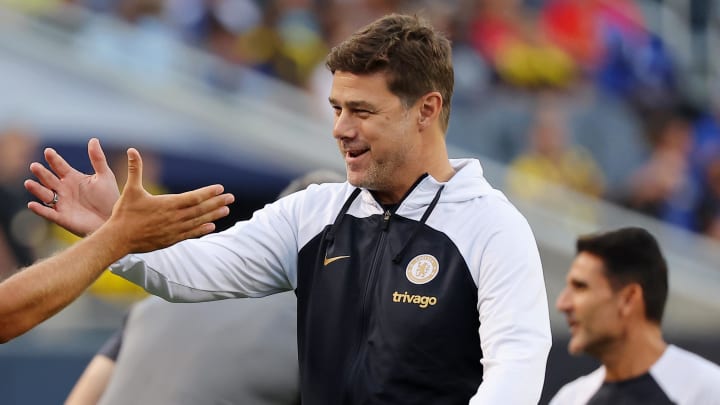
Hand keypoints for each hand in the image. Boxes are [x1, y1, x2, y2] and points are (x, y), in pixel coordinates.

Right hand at [25, 138, 119, 235]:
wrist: (113, 219)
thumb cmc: (109, 198)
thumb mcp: (105, 176)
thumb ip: (98, 159)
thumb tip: (93, 139)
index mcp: (72, 178)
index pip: (60, 166)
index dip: (54, 159)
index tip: (48, 151)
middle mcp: (63, 189)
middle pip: (49, 179)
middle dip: (42, 173)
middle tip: (35, 166)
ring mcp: (61, 203)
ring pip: (45, 194)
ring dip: (36, 189)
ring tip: (29, 183)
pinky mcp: (61, 217)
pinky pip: (48, 213)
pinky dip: (39, 209)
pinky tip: (32, 204)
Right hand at [105, 147, 234, 253]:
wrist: (118, 239)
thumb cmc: (124, 214)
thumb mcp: (130, 189)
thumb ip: (135, 169)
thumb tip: (132, 150)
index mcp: (167, 204)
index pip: (193, 197)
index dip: (208, 192)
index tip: (220, 188)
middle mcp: (174, 217)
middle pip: (201, 209)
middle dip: (217, 202)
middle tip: (231, 198)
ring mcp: (174, 230)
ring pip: (198, 222)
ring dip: (213, 215)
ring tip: (226, 210)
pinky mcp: (171, 239)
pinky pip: (191, 234)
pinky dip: (202, 230)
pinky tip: (212, 227)